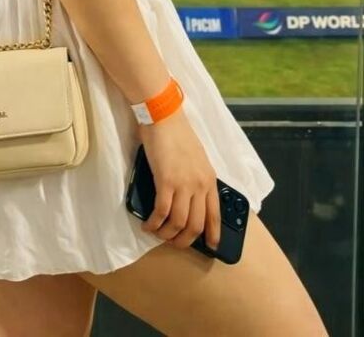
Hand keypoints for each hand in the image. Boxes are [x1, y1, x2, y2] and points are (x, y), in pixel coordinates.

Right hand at [138, 108, 220, 251]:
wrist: (164, 117)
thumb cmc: (177, 134)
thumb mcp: (197, 158)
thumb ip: (196, 178)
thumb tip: (189, 198)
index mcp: (209, 179)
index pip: (215, 214)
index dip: (212, 234)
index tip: (210, 246)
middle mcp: (200, 185)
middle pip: (196, 225)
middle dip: (184, 240)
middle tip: (173, 241)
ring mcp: (184, 184)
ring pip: (178, 223)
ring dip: (167, 234)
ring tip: (158, 233)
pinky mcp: (165, 181)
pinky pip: (161, 212)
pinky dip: (154, 223)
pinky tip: (148, 224)